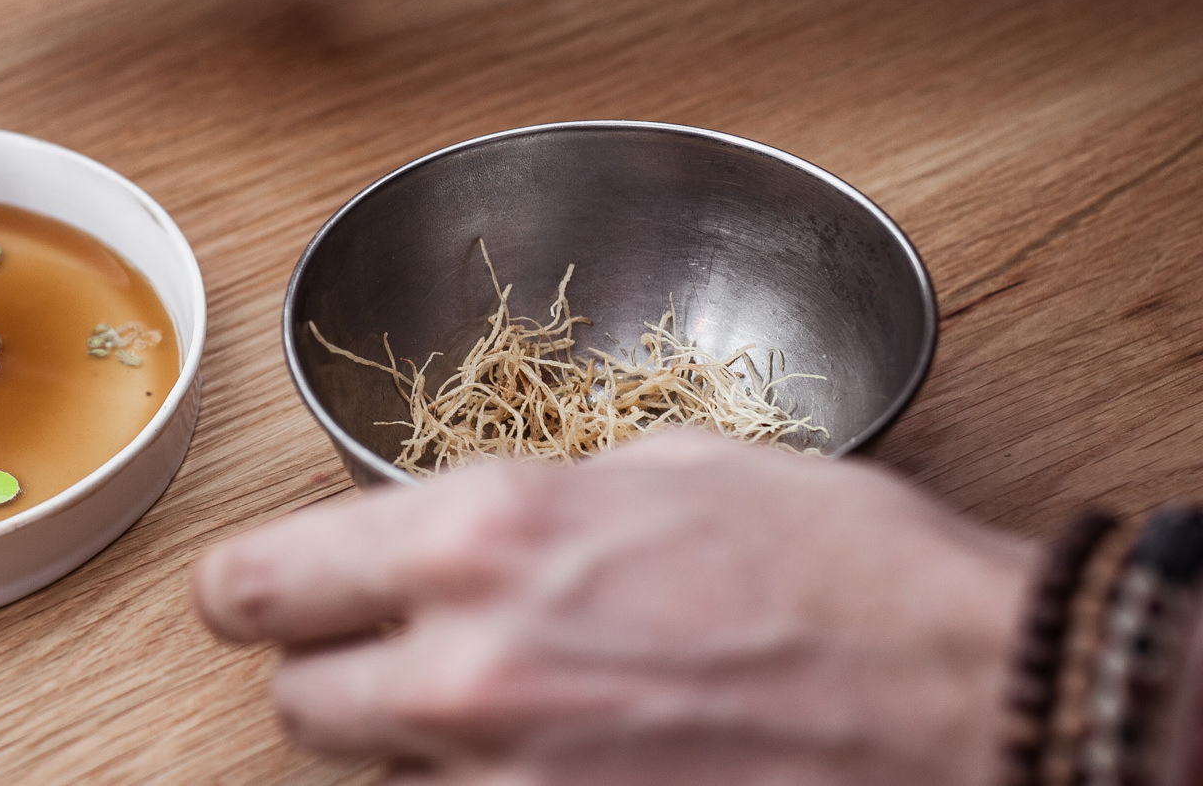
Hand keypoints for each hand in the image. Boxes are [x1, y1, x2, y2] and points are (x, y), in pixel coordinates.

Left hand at [192, 430, 1034, 784]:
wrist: (979, 704)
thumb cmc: (846, 568)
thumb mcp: (667, 468)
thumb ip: (528, 501)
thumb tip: (462, 524)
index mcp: (480, 537)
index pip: (262, 583)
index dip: (244, 589)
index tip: (251, 593)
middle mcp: (468, 673)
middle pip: (297, 704)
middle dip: (326, 671)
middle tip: (379, 648)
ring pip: (380, 778)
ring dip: (413, 743)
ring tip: (506, 702)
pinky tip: (558, 756)